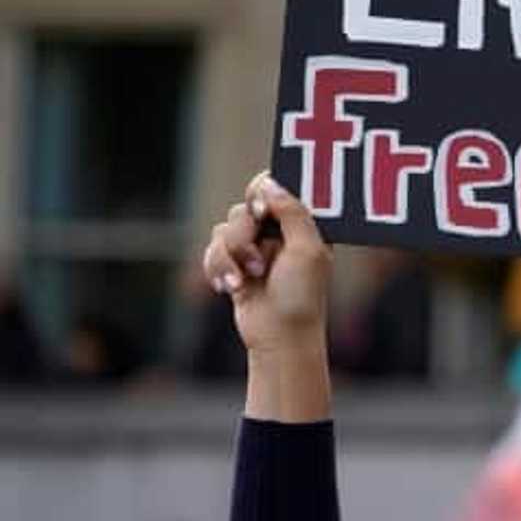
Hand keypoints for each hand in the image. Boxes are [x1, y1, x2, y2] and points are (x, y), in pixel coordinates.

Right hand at [202, 173, 330, 356]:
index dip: (263, 193)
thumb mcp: (307, 249)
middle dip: (244, 234)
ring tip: (246, 279)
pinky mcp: (235, 264)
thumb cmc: (301, 297)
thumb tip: (269, 183)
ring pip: (225, 228)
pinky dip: (217, 267)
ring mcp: (255, 248)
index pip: (277, 187)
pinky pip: (213, 249)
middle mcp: (278, 232)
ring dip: (230, 256)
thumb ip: (292, 212)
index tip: (261, 212)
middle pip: (244, 207)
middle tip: (257, 259)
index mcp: (302, 223)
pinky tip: (229, 287)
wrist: (279, 337)